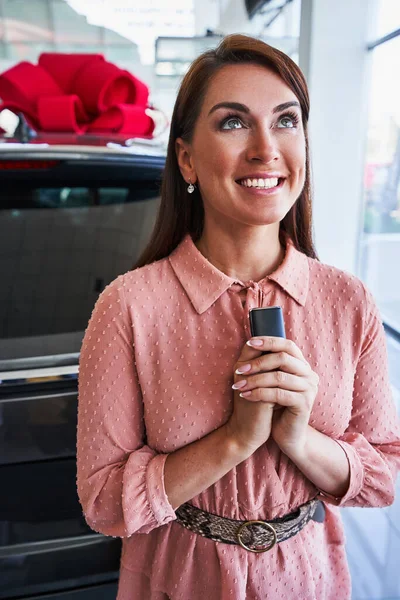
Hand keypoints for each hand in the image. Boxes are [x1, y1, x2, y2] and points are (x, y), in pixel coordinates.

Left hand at [231, 336, 318, 456]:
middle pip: (283, 358)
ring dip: (255, 380)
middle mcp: (309, 374)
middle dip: (258, 363)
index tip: (249, 343)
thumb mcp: (270, 381)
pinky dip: (259, 394)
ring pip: (278, 377)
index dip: (269, 341)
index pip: (288, 345)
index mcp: (302, 365)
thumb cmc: (276, 405)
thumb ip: (267, 364)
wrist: (287, 434)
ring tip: (239, 385)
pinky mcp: (304, 404)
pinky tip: (246, 396)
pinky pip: (278, 394)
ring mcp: (309, 389)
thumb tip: (251, 342)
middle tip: (239, 370)